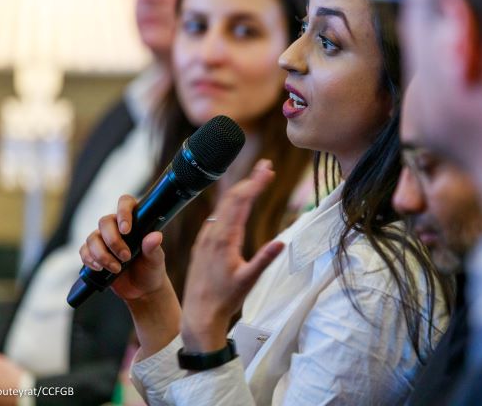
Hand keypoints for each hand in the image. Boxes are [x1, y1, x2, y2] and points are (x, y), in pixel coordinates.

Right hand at [80, 195, 181, 359]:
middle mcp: (118, 229)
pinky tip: (102, 272)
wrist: (143, 294)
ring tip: (115, 269)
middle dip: (111, 240)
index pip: (125, 203)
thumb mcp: (157, 263)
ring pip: (91, 238)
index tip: (128, 228)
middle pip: (103, 222)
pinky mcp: (94, 256)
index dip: (123, 211)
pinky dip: (90, 262)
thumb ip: (155, 250)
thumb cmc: (154, 274)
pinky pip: (83, 252)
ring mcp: (104, 242)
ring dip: (100, 254)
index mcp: (136, 223)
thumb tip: (155, 237)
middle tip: (124, 257)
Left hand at [180, 160, 284, 351]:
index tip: (268, 170)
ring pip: (223, 206)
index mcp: (224, 240)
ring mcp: (205, 238)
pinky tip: (236, 204)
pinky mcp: (202, 245)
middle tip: (265, 167)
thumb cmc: (225, 300)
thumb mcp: (248, 281)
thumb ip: (264, 259)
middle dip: (249, 180)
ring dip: (239, 190)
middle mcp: (212, 234)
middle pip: (231, 198)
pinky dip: (230, 204)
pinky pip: (216, 217)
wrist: (199, 315)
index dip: (255, 183)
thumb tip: (282, 242)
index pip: (241, 202)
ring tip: (255, 180)